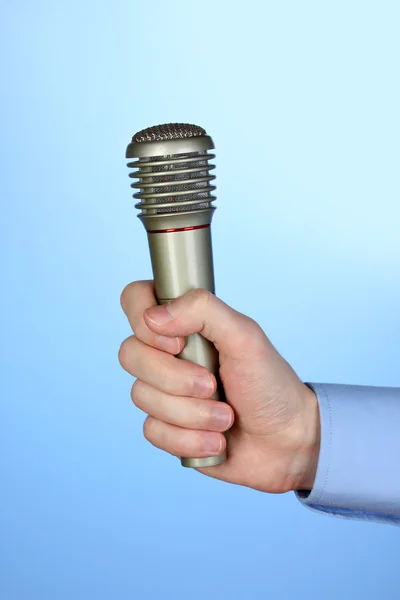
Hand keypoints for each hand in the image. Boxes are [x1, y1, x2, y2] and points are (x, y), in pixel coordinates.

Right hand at [118, 282, 319, 492]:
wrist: (287, 442)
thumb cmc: (270, 384)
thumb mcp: (246, 337)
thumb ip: (204, 310)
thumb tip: (154, 316)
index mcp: (185, 323)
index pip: (135, 300)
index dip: (143, 321)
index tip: (178, 344)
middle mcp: (168, 354)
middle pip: (129, 354)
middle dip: (176, 379)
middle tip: (213, 385)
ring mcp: (164, 390)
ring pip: (142, 396)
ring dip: (192, 413)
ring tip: (226, 417)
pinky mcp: (166, 427)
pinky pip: (152, 431)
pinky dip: (189, 439)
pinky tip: (215, 440)